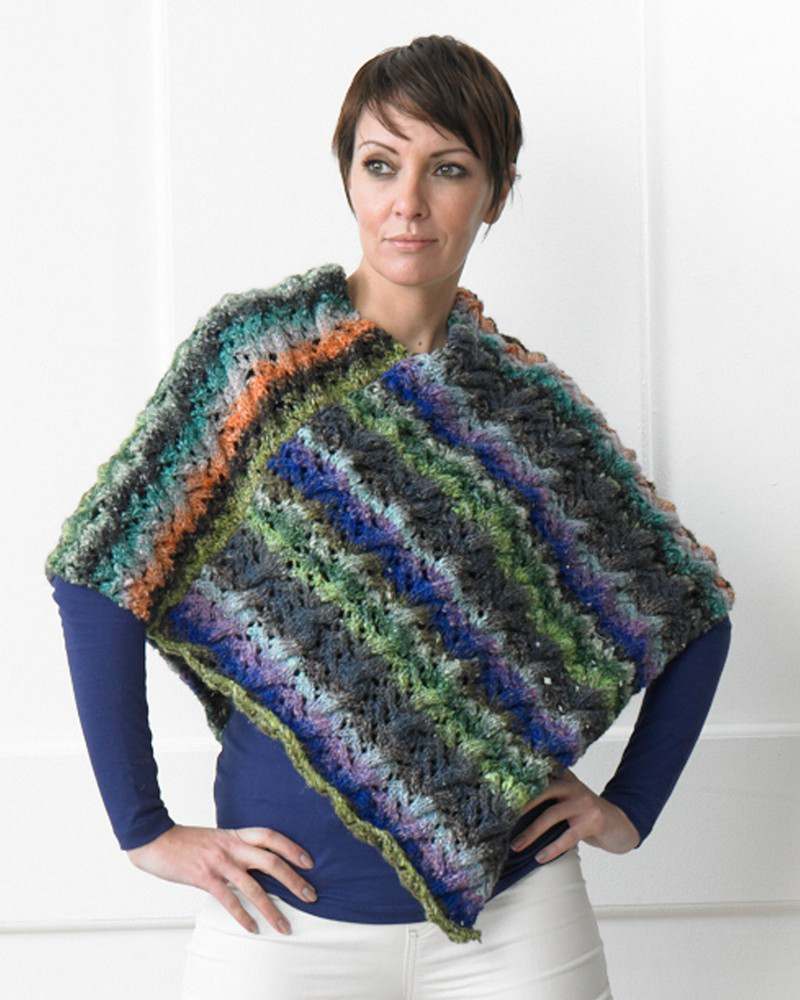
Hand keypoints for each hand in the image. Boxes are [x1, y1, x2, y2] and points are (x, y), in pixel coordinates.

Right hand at [126, 824, 317, 934]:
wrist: (154, 837)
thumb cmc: (184, 841)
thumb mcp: (215, 839)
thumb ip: (233, 848)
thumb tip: (250, 864)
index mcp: (235, 835)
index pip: (271, 836)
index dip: (292, 848)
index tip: (309, 862)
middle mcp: (232, 847)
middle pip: (271, 862)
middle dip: (294, 880)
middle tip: (311, 895)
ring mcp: (219, 862)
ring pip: (253, 886)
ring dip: (272, 908)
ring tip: (285, 926)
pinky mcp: (204, 878)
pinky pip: (229, 900)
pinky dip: (242, 916)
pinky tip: (253, 928)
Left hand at [509, 769, 640, 862]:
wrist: (620, 824)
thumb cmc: (585, 814)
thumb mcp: (568, 797)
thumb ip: (548, 796)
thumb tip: (513, 809)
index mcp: (563, 777)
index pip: (538, 775)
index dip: (518, 782)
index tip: (498, 791)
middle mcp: (572, 785)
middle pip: (540, 792)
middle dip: (519, 806)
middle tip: (501, 818)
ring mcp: (582, 802)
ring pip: (551, 815)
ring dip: (531, 832)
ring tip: (516, 845)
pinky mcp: (592, 821)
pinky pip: (567, 837)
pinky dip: (551, 848)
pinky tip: (540, 857)